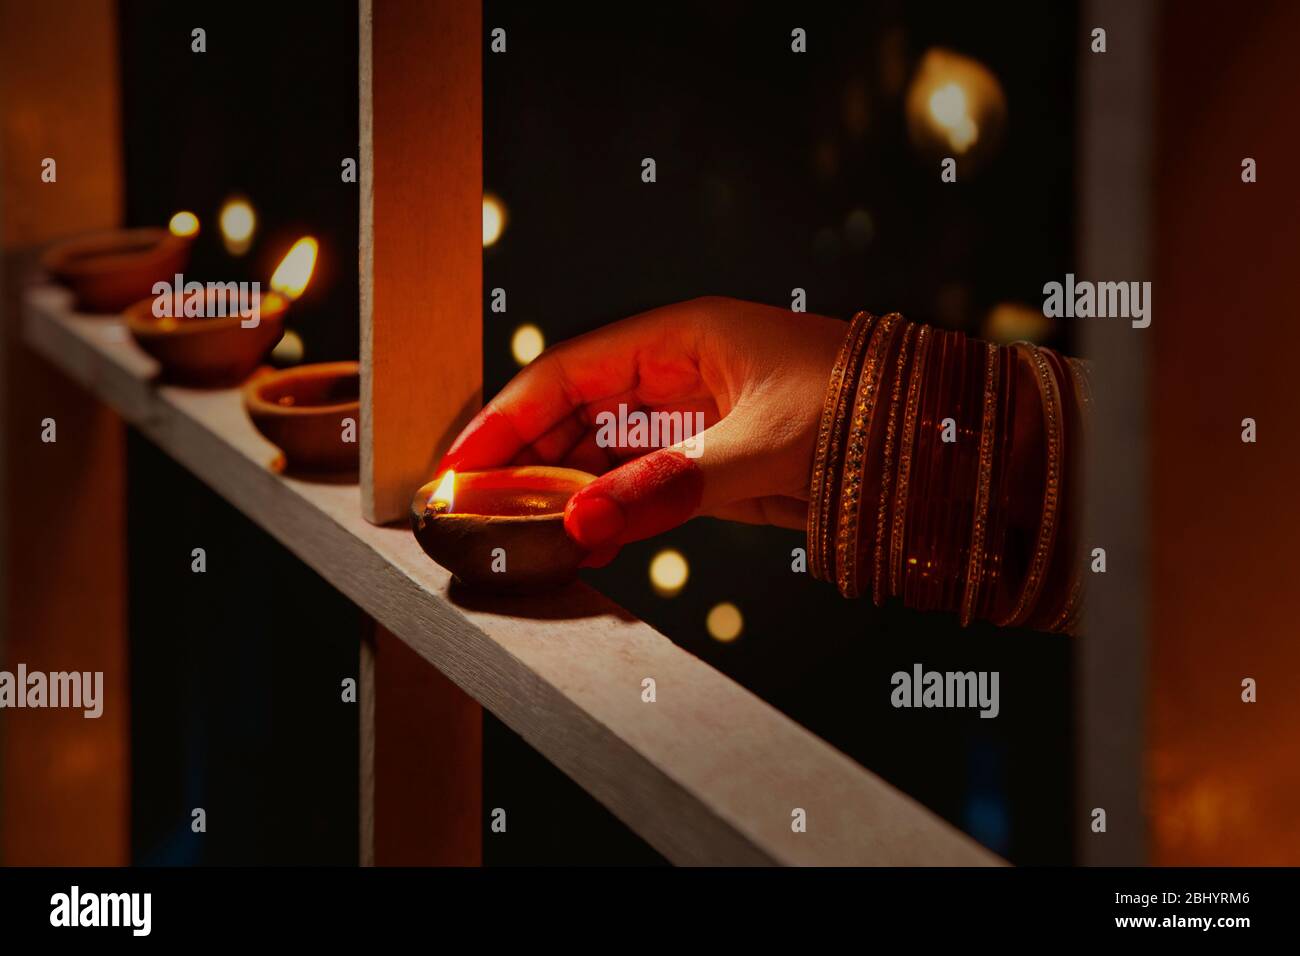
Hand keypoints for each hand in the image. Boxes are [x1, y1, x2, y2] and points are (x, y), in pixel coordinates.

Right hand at [439, 296, 846, 564]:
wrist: (941, 445)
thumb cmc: (865, 414)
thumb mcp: (761, 446)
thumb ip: (670, 484)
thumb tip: (583, 522)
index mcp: (685, 337)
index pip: (569, 371)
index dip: (509, 416)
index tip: (463, 463)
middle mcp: (682, 372)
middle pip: (576, 408)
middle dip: (523, 453)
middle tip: (474, 504)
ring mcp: (697, 419)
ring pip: (604, 449)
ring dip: (563, 484)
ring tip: (515, 526)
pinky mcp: (715, 463)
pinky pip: (642, 483)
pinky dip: (608, 509)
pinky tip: (579, 534)